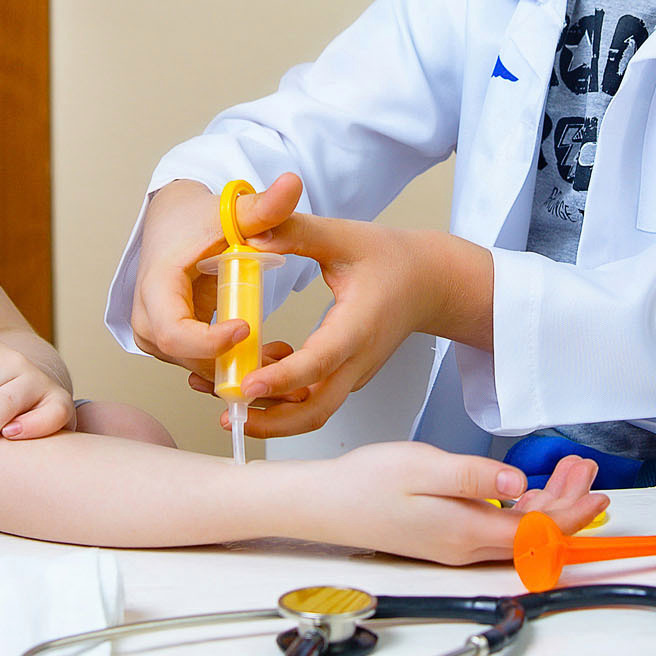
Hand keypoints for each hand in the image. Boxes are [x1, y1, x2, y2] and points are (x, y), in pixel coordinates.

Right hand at [128, 175, 302, 372]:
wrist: (175, 225)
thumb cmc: (199, 220)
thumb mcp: (233, 212)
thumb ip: (265, 205)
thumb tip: (293, 181)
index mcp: (156, 287)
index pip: (174, 333)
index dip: (209, 341)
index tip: (246, 329)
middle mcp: (147, 318)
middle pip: (187, 358)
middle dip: (234, 362)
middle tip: (281, 357)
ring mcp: (156, 336)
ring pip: (197, 367)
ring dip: (237, 367)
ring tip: (281, 354)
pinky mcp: (170, 345)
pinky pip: (202, 365)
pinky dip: (233, 364)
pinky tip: (267, 354)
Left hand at [229, 216, 489, 437]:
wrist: (430, 282)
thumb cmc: (391, 258)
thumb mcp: (343, 235)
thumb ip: (296, 232)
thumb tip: (248, 239)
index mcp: (357, 326)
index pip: (318, 363)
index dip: (282, 378)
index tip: (246, 386)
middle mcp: (357, 360)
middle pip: (315, 410)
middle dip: (270, 422)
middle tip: (226, 413)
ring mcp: (353, 373)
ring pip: (312, 410)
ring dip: (271, 412)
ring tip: (224, 392)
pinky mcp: (347, 376)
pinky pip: (314, 397)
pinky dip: (283, 395)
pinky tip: (257, 370)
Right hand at [313, 443, 607, 565]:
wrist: (325, 503)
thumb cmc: (366, 483)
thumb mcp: (424, 467)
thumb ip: (474, 477)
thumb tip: (517, 483)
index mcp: (466, 533)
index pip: (537, 532)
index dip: (572, 516)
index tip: (597, 496)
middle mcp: (466, 547)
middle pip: (534, 534)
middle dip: (567, 504)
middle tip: (585, 470)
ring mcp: (456, 544)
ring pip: (518, 530)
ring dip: (546, 502)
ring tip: (566, 472)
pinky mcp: (446, 536)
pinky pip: (498, 528)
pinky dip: (520, 506)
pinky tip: (526, 487)